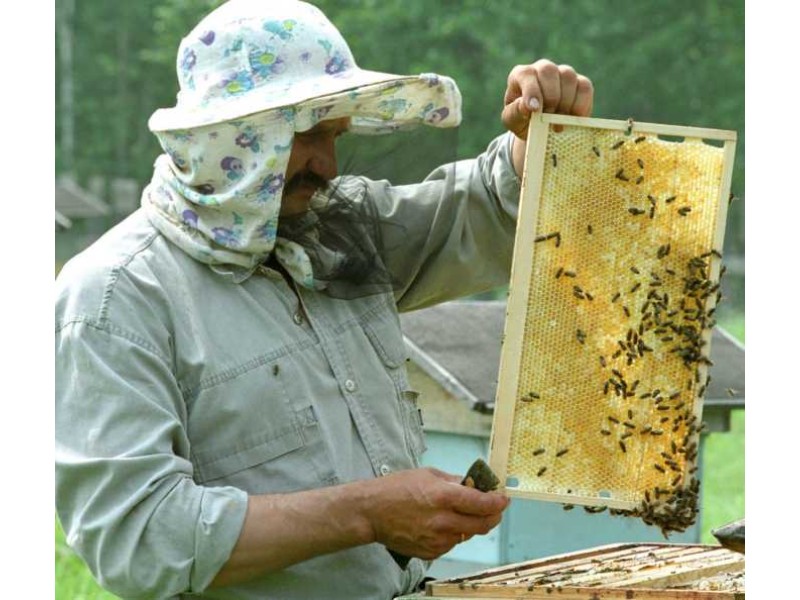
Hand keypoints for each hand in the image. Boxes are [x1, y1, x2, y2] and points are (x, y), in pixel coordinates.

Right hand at [363, 467, 509, 559]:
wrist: (372, 512)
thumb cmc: (396, 488)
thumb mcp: (427, 474)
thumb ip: (453, 481)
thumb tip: (473, 484)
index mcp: (444, 497)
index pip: (483, 503)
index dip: (498, 502)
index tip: (503, 498)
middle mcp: (443, 521)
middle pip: (482, 524)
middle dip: (493, 516)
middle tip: (494, 509)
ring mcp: (437, 540)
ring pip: (467, 535)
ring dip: (471, 524)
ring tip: (461, 513)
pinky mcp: (430, 552)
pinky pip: (451, 544)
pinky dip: (453, 534)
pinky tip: (441, 524)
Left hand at [501, 59, 593, 175]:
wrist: (539, 129)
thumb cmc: (522, 121)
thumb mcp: (513, 120)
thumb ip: (515, 112)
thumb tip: (526, 106)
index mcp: (522, 75)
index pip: (526, 75)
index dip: (531, 91)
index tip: (534, 110)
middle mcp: (542, 69)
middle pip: (549, 71)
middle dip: (550, 97)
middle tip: (548, 119)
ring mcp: (563, 73)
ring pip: (568, 77)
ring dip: (564, 103)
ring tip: (558, 125)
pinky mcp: (580, 83)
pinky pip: (585, 88)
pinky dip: (580, 106)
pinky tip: (573, 120)